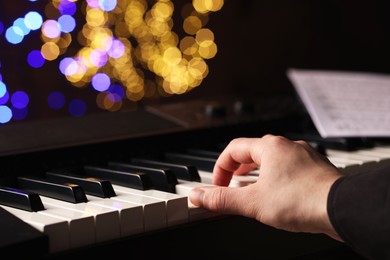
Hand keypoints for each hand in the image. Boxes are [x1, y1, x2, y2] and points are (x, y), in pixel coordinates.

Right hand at [189, 134, 343, 240]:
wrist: (341, 209)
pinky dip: (276, 178)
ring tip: (251, 190)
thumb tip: (197, 197)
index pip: (233, 150)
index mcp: (270, 147)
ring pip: (272, 160)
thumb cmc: (301, 200)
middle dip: (237, 169)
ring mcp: (303, 156)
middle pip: (252, 152)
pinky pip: (288, 168)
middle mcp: (287, 146)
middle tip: (230, 185)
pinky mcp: (315, 169)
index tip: (217, 186)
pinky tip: (277, 195)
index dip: (220, 168)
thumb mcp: (252, 203)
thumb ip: (222, 199)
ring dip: (256, 174)